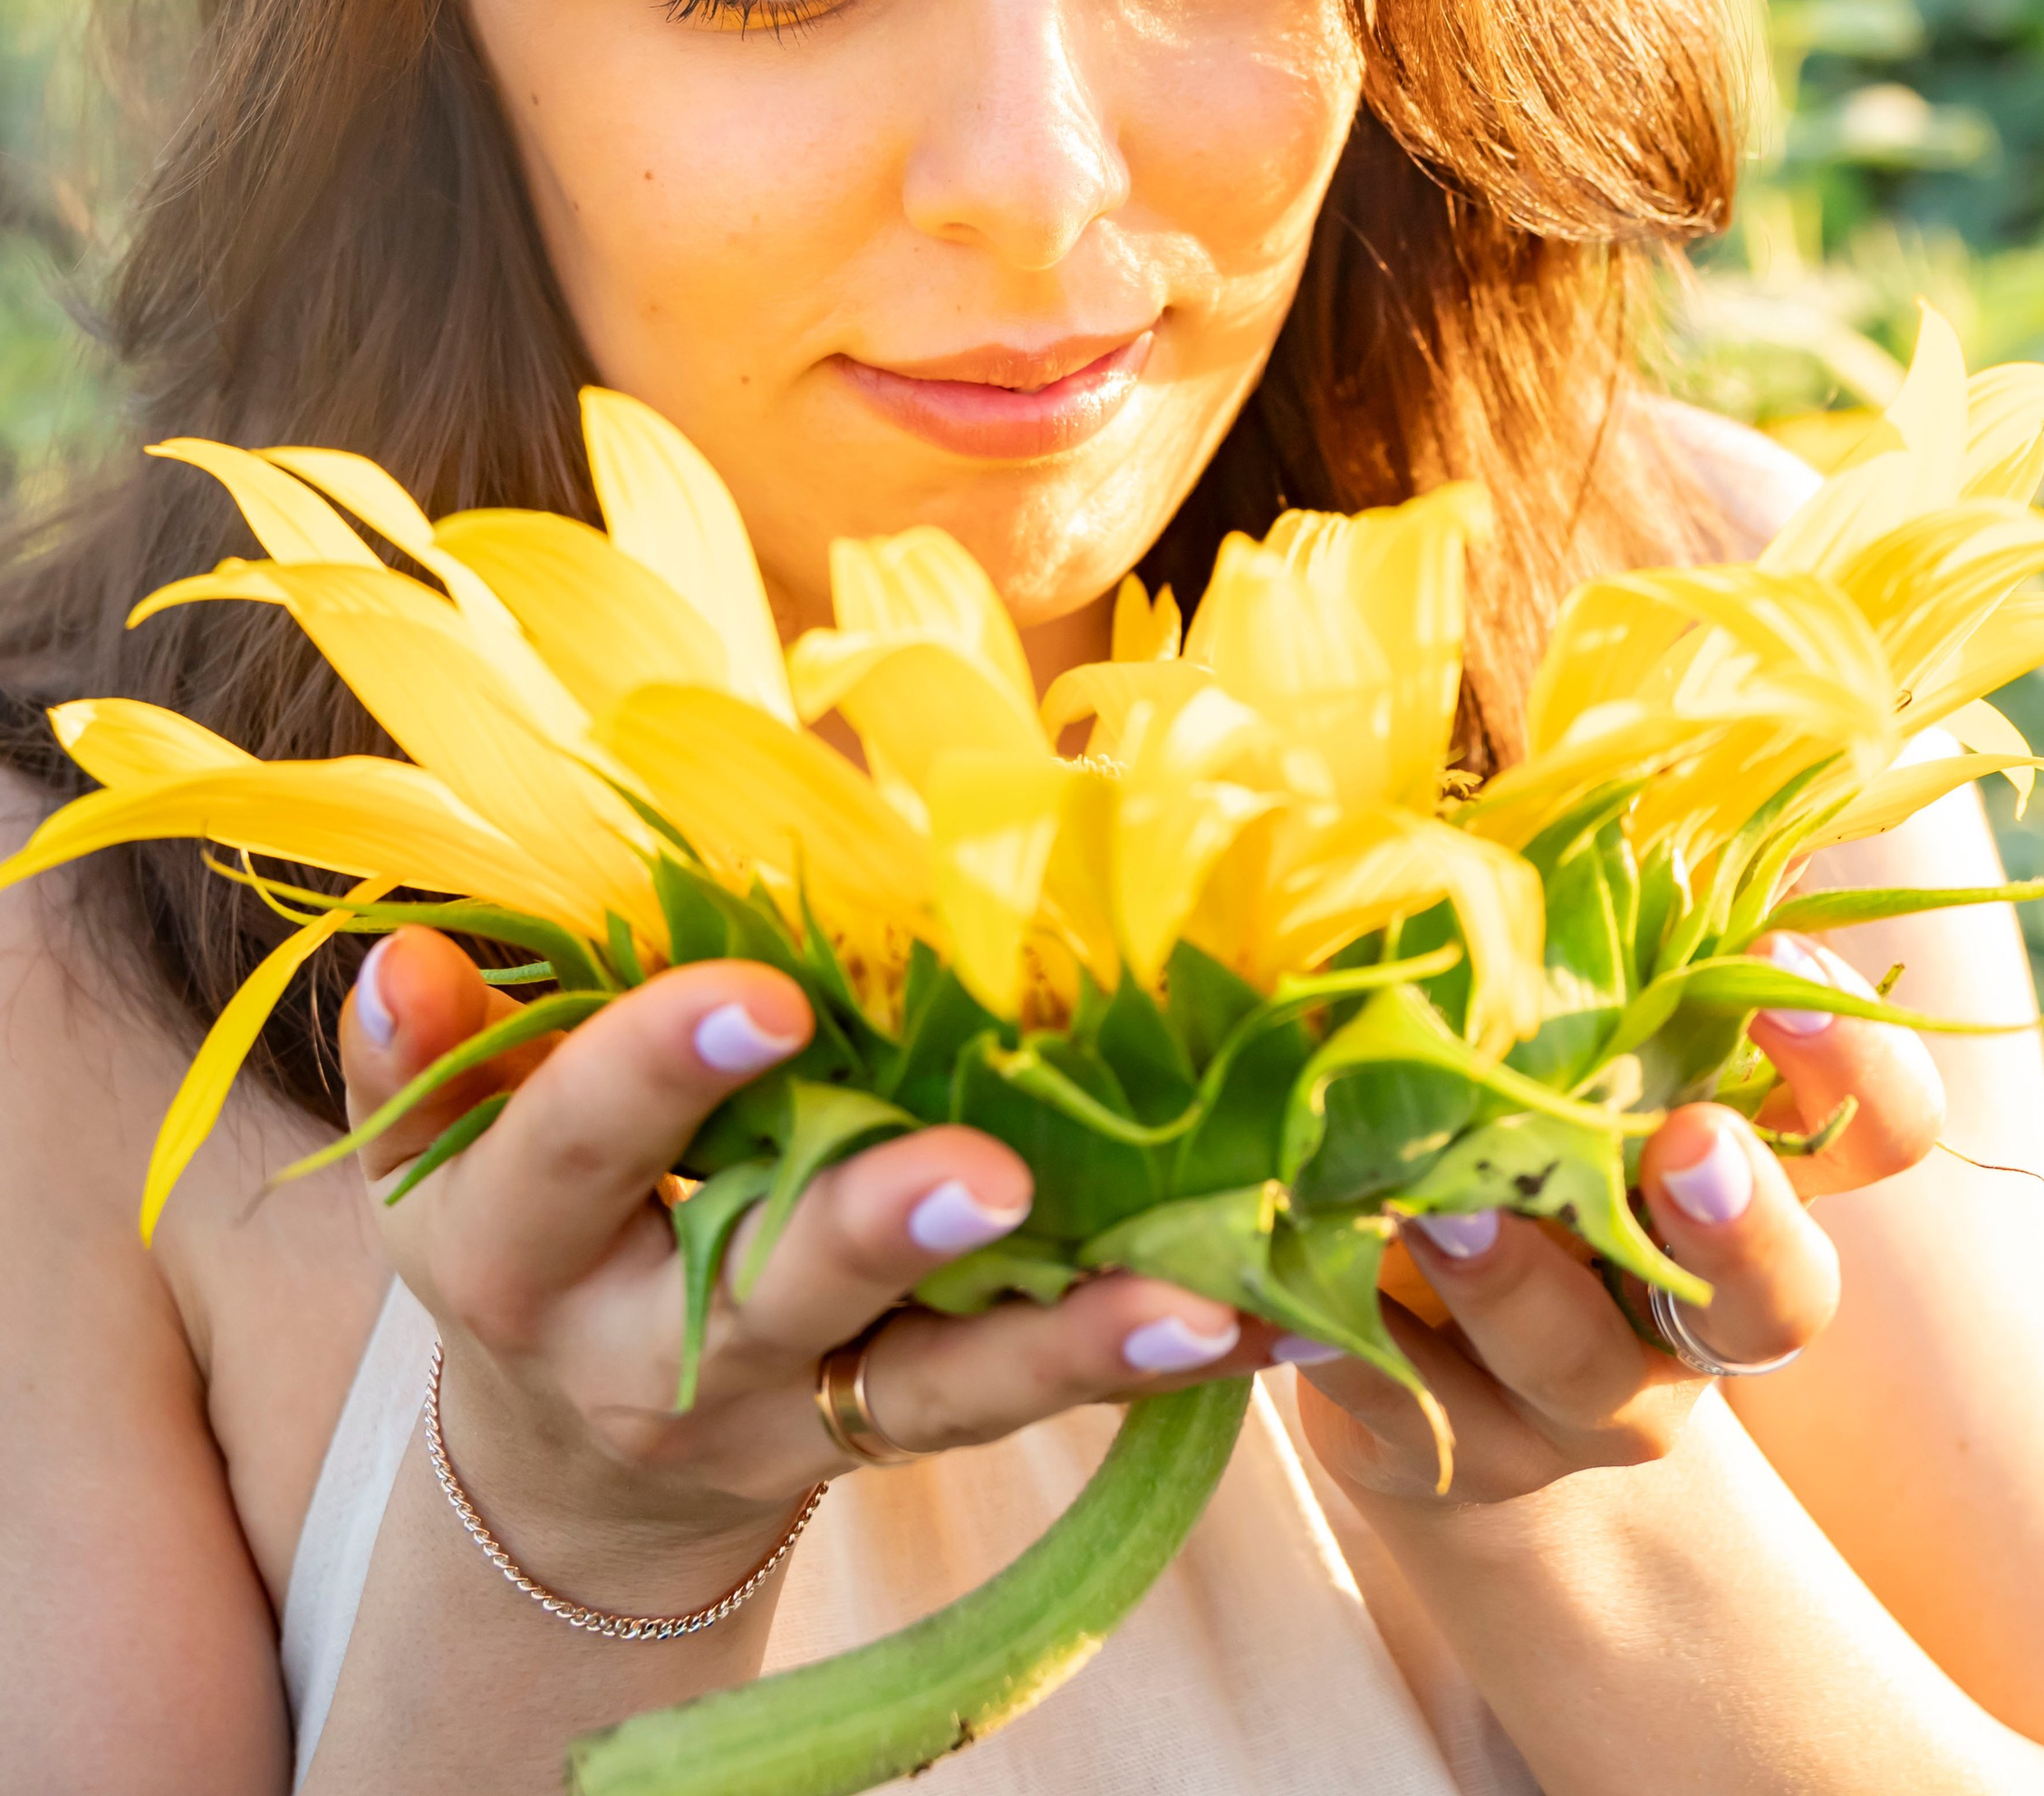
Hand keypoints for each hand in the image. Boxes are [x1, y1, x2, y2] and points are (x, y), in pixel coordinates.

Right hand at [344, 930, 1259, 1606]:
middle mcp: (657, 1353)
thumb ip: (429, 1052)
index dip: (653, 1075)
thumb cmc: (527, 1227)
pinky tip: (1268, 1317)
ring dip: (1069, 1337)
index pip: (573, 1153)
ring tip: (1197, 1292)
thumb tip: (401, 952)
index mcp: (521, 1253)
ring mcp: (796, 1410)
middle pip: (768, 1292)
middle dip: (873, 1228)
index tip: (761, 997)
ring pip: (938, 1382)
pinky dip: (1149, 1356)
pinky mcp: (904, 1434)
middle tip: (986, 1171)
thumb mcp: (443, 1152)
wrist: (573, 1465)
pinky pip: (1029, 1400)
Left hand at [1279, 935, 1944, 1510]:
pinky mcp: (1457, 1457)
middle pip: (1782, 1297)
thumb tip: (1568, 721)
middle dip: (1743, 1223)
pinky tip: (1289, 1299)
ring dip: (1522, 1285)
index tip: (1780, 960)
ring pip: (1587, 1372)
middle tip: (1687, 1141)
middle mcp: (1698, 1306)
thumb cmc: (1503, 1111)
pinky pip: (1416, 1417)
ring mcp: (1589, 1403)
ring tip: (1448, 1204)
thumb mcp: (1555, 1014)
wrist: (1427, 1365)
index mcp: (1750, 1166)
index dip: (1853, 1060)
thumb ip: (1586, 911)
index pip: (1877, 1127)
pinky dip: (1357, 1352)